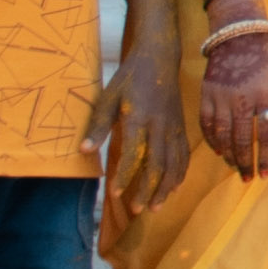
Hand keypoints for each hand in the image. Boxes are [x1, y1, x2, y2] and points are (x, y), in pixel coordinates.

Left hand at [94, 45, 197, 217]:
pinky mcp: (181, 128)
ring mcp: (174, 128)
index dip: (125, 176)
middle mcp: (160, 126)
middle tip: (137, 209)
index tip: (115, 194)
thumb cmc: (129, 78)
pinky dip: (179, 175)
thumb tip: (84, 150)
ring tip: (155, 207)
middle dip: (148, 189)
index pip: (133, 154)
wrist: (160, 59)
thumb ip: (98, 125)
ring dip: (165, 188)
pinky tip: (173, 188)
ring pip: (174, 164)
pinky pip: (183, 156)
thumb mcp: (108, 97)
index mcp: (139, 118)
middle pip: (158, 165)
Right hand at [197, 16, 267, 176]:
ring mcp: (221, 96)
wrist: (239, 34)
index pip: (265, 135)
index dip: (265, 157)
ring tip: (235, 168)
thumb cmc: (267, 58)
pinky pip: (206, 123)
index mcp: (264, 95)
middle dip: (245, 163)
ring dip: (229, 156)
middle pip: (241, 140)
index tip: (265, 174)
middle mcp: (241, 98)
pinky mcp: (206, 93)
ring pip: (222, 135)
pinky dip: (211, 140)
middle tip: (248, 178)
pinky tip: (218, 150)